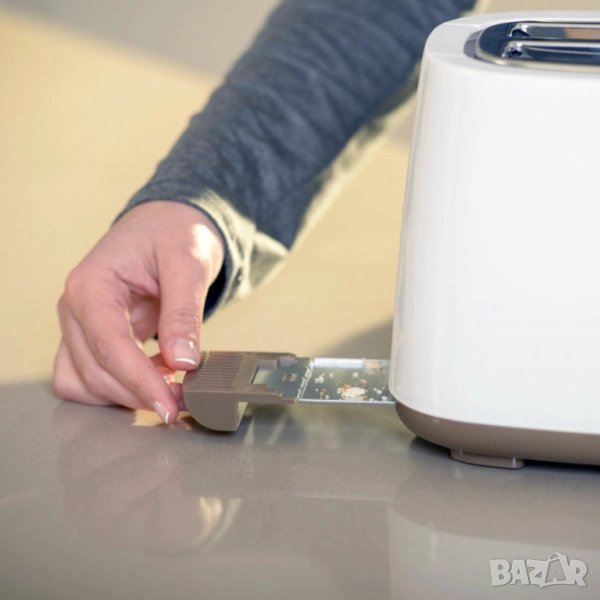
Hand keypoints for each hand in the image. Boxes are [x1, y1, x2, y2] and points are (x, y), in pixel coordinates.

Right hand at [53, 200, 224, 422]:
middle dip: (138, 393)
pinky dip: (119, 387)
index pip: (109, 345)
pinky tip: (154, 376)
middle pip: (95, 371)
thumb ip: (183, 312)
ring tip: (169, 387)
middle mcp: (75, 307)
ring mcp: (79, 324)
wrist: (166, 224)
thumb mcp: (188, 264)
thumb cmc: (173, 234)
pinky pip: (91, 376)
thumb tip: (183, 361)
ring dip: (124, 395)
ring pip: (85, 382)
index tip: (169, 405)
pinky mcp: (91, 336)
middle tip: (183, 402)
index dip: (139, 381)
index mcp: (92, 284)